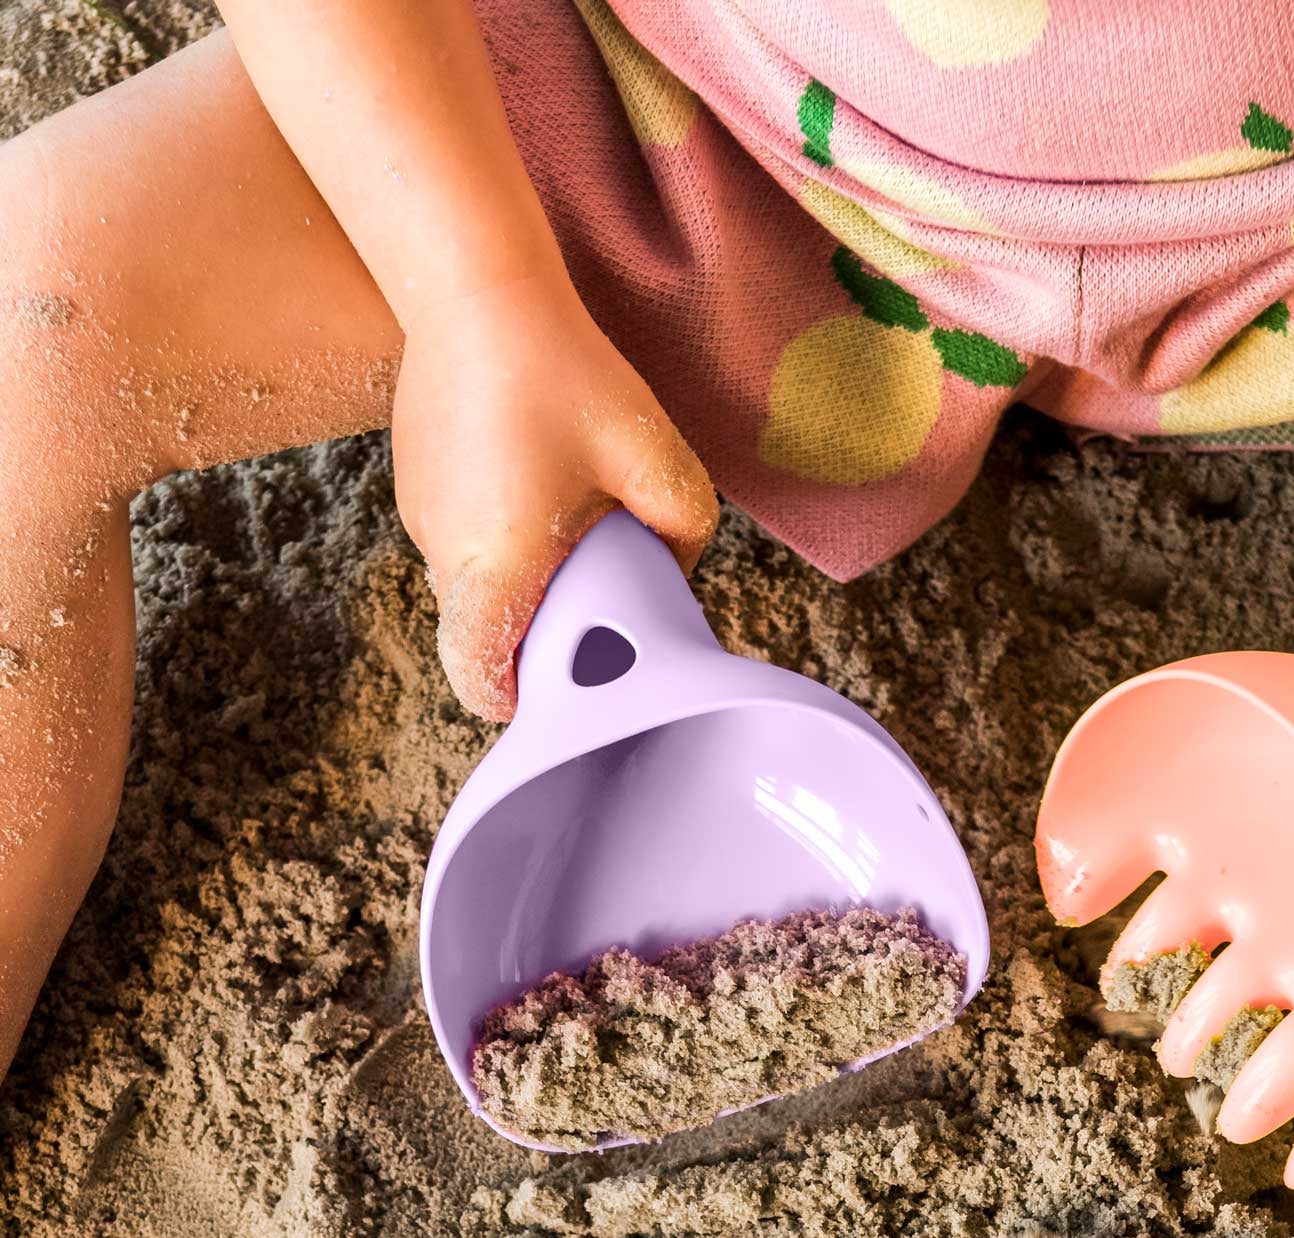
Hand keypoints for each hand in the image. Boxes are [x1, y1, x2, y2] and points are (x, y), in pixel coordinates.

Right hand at [391, 272, 718, 719]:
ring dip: (526, 578)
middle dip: (544, 634)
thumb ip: (683, 534)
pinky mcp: (418, 486)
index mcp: (496, 567)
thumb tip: (674, 574)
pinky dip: (503, 537)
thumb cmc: (562, 373)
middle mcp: (444, 554)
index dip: (524, 701)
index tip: (569, 685)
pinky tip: (540, 484)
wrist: (474, 287)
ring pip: (479, 588)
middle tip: (600, 593)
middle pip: (490, 637)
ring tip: (574, 522)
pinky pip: (465, 542)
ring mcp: (422, 520)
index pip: (482, 682)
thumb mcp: (656, 459)